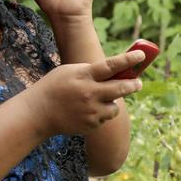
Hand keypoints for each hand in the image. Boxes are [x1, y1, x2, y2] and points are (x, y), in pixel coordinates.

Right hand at [25, 49, 145, 136]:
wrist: (38, 112)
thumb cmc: (55, 86)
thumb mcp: (70, 71)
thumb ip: (91, 70)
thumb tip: (116, 71)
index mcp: (84, 76)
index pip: (111, 66)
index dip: (128, 60)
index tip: (141, 55)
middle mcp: (89, 93)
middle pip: (121, 88)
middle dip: (133, 85)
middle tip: (138, 83)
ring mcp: (91, 111)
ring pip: (115, 107)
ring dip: (112, 102)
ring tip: (98, 100)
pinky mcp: (91, 125)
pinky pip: (105, 118)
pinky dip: (100, 113)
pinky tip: (85, 111)